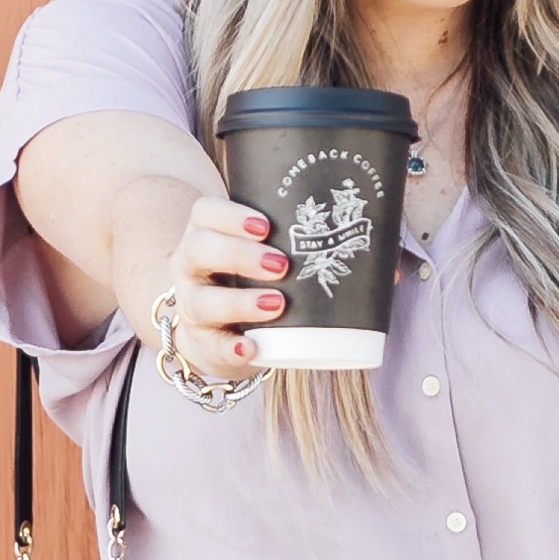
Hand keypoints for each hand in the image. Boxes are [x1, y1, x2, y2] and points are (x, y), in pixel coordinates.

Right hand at [161, 189, 287, 384]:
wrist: (219, 332)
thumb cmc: (250, 278)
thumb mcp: (258, 251)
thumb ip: (292, 235)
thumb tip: (366, 221)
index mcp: (205, 233)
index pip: (205, 212)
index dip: (230, 215)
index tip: (265, 225)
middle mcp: (191, 266)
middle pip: (199, 250)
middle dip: (240, 255)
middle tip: (281, 265)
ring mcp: (192, 305)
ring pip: (201, 301)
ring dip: (239, 302)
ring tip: (276, 305)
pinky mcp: (203, 342)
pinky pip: (212, 345)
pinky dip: (230, 347)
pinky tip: (249, 347)